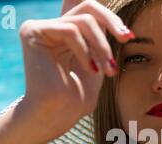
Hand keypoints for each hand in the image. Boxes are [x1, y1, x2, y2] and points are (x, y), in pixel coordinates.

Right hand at [17, 0, 133, 139]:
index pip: (89, 11)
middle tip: (128, 38)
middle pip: (88, 6)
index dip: (110, 18)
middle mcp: (50, 26)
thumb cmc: (77, 96)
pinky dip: (85, 51)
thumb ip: (99, 37)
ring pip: (84, 20)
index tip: (129, 36)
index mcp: (64, 32)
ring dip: (102, 47)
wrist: (58, 115)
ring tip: (108, 70)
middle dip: (112, 22)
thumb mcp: (97, 61)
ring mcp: (40, 28)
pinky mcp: (32, 32)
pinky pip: (70, 30)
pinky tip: (90, 69)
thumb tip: (107, 17)